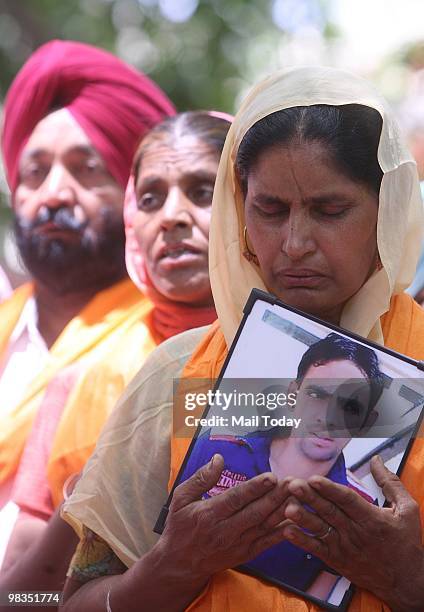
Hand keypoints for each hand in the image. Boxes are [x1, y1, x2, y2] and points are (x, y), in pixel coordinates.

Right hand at [155, 454, 292, 592]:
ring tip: (299, 496)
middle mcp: (225, 531)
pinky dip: (283, 532)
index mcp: (209, 514)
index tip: (271, 476)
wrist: (180, 565)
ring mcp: (237, 544)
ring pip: (265, 526)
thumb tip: (218, 458)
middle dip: (276, 497)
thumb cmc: (180, 527)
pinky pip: (267, 542)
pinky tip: (297, 521)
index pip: (235, 499)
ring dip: (283, 511)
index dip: (255, 488)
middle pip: (255, 512)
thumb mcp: (180, 499)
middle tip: (292, 482)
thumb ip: (200, 478)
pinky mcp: (246, 554)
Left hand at [281, 456, 423, 611]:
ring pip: (320, 529)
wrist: (406, 581)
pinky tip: (287, 531)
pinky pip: (316, 549)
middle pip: (329, 512)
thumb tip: (376, 460)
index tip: (315, 479)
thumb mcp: (408, 509)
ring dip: (302, 518)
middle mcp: (356, 533)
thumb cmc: (406, 543)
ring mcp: (344, 547)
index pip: (347, 501)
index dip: (330, 489)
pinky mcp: (336, 560)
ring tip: (287, 506)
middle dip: (310, 497)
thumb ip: (390, 483)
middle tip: (293, 484)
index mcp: (372, 519)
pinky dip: (301, 541)